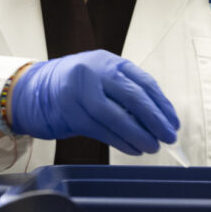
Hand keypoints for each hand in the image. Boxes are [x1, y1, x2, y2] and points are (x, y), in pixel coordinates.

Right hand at [10, 50, 179, 154]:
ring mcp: (81, 92)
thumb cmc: (77, 85)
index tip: (173, 122)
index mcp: (108, 62)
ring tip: (152, 147)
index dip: (162, 105)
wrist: (37, 89)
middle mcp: (95, 72)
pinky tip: (132, 149)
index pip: (144, 83)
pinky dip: (120, 142)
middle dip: (155, 121)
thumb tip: (159, 118)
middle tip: (168, 137)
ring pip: (117, 117)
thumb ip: (126, 90)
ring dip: (138, 136)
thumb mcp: (103, 77)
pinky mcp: (71, 112)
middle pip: (133, 98)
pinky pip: (102, 131)